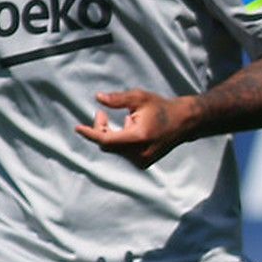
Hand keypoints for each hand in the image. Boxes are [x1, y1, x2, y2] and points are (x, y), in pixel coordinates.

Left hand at [74, 88, 196, 168]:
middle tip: (102, 113)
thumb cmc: (161, 108)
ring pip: (114, 149)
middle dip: (101, 129)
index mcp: (138, 137)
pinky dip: (121, 141)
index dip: (91, 133)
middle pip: (107, 145)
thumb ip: (118, 99)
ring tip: (127, 120)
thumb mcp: (139, 98)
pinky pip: (122, 153)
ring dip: (112, 135)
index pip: (106, 139)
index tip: (78, 128)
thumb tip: (98, 98)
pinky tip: (132, 130)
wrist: (183, 122)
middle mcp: (139, 153)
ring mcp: (142, 160)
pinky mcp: (143, 163)